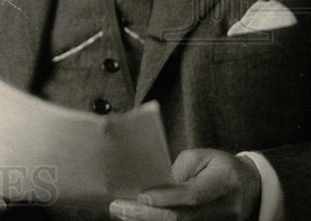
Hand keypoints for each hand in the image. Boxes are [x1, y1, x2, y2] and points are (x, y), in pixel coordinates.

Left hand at [109, 149, 260, 220]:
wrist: (250, 185)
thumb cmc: (220, 166)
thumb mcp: (200, 157)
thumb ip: (178, 173)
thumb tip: (154, 189)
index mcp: (226, 182)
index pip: (194, 195)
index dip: (167, 198)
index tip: (143, 197)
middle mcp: (228, 208)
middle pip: (186, 218)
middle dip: (150, 214)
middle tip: (122, 208)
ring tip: (124, 213)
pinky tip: (142, 217)